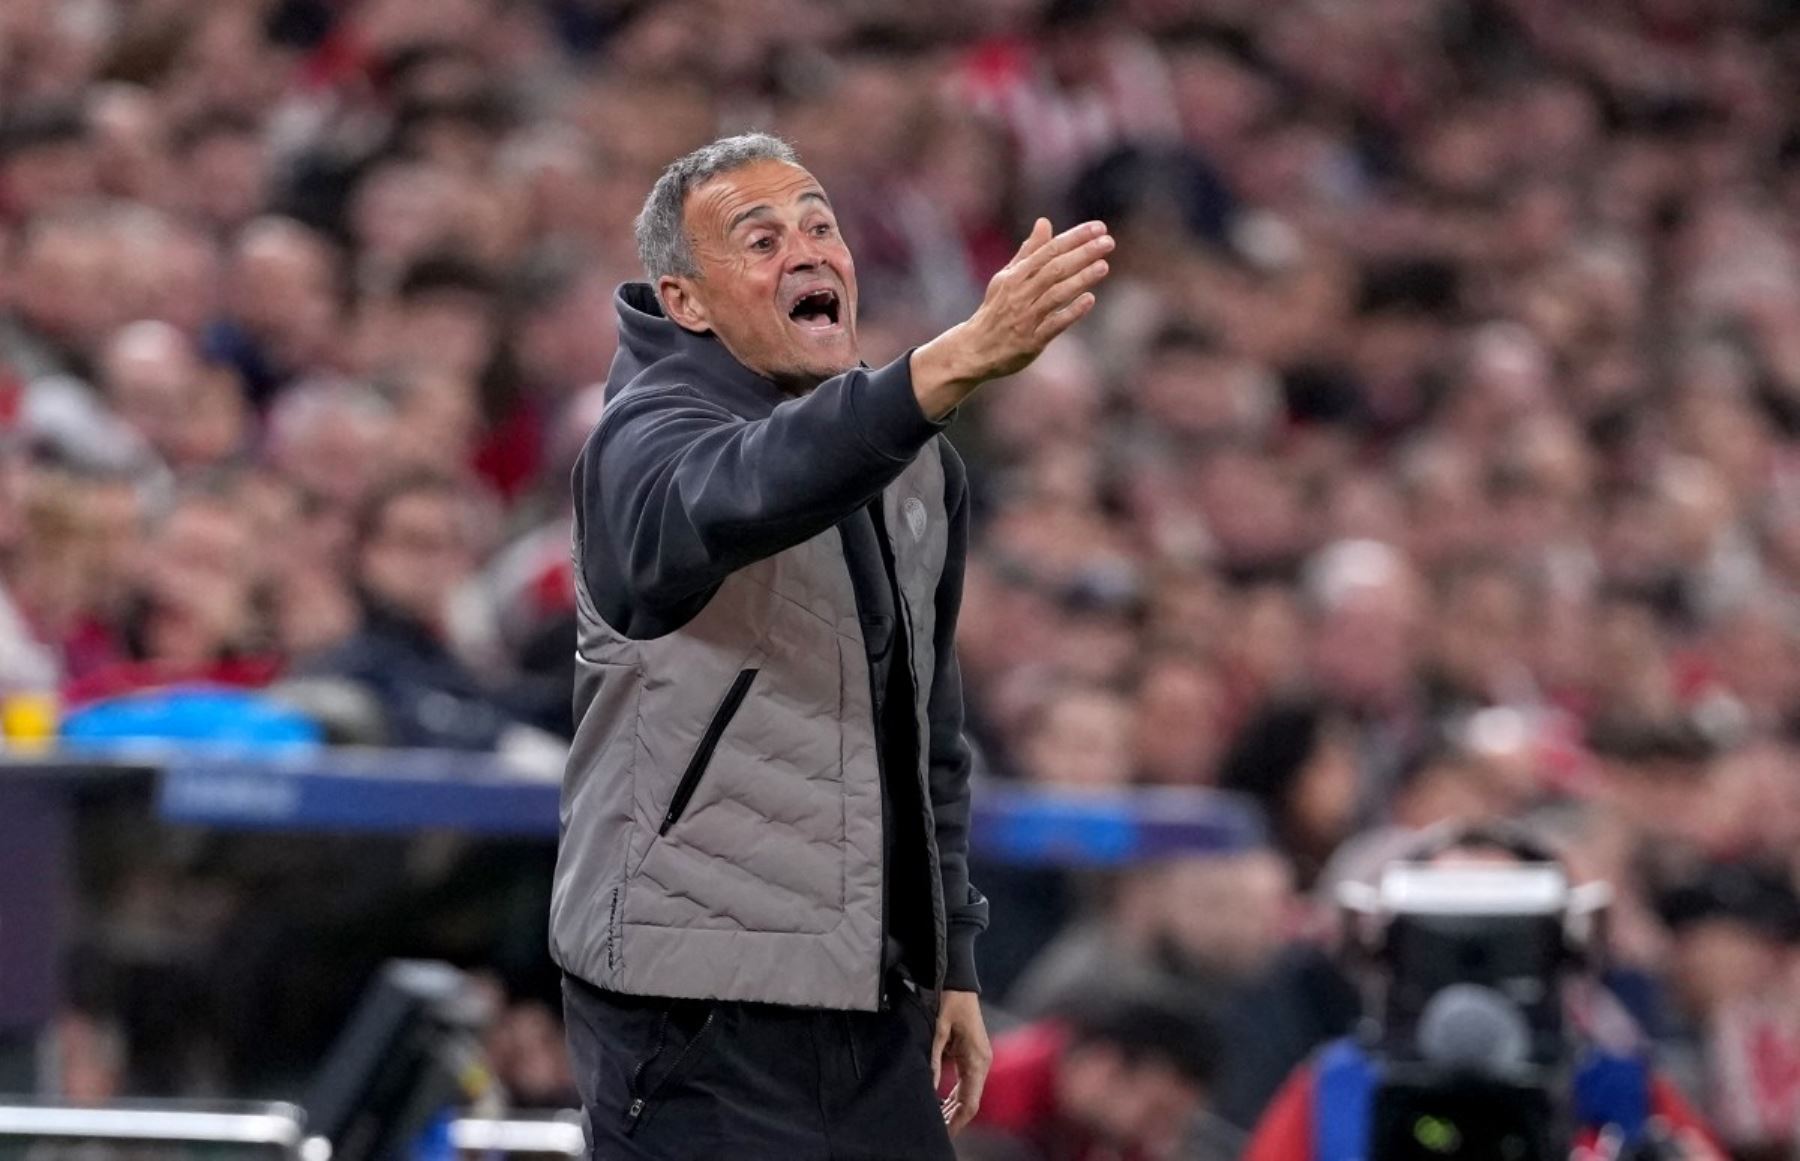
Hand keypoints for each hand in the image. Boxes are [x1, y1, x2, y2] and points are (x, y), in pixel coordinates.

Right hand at [910, 219, 1113, 417]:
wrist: (973, 349)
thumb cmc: (995, 310)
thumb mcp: (1007, 278)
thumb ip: (1028, 251)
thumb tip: (1044, 222)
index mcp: (1014, 275)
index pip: (1048, 250)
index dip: (1074, 238)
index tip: (1099, 228)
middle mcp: (1019, 293)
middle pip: (1055, 269)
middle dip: (1082, 254)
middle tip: (1108, 242)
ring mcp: (1025, 317)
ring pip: (1056, 294)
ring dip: (1080, 279)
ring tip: (1104, 266)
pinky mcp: (1031, 341)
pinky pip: (1054, 324)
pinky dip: (1071, 312)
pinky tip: (1089, 299)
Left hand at [930, 990, 990, 1136]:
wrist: (959, 981)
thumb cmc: (950, 1001)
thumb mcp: (938, 1029)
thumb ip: (933, 1059)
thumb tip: (929, 1086)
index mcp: (977, 1059)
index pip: (970, 1101)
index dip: (958, 1120)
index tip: (945, 1133)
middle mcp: (982, 1062)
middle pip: (970, 1101)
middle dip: (954, 1118)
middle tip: (936, 1131)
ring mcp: (979, 1059)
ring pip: (969, 1094)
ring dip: (953, 1109)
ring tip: (937, 1122)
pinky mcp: (973, 1055)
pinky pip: (966, 1083)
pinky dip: (955, 1096)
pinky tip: (942, 1105)